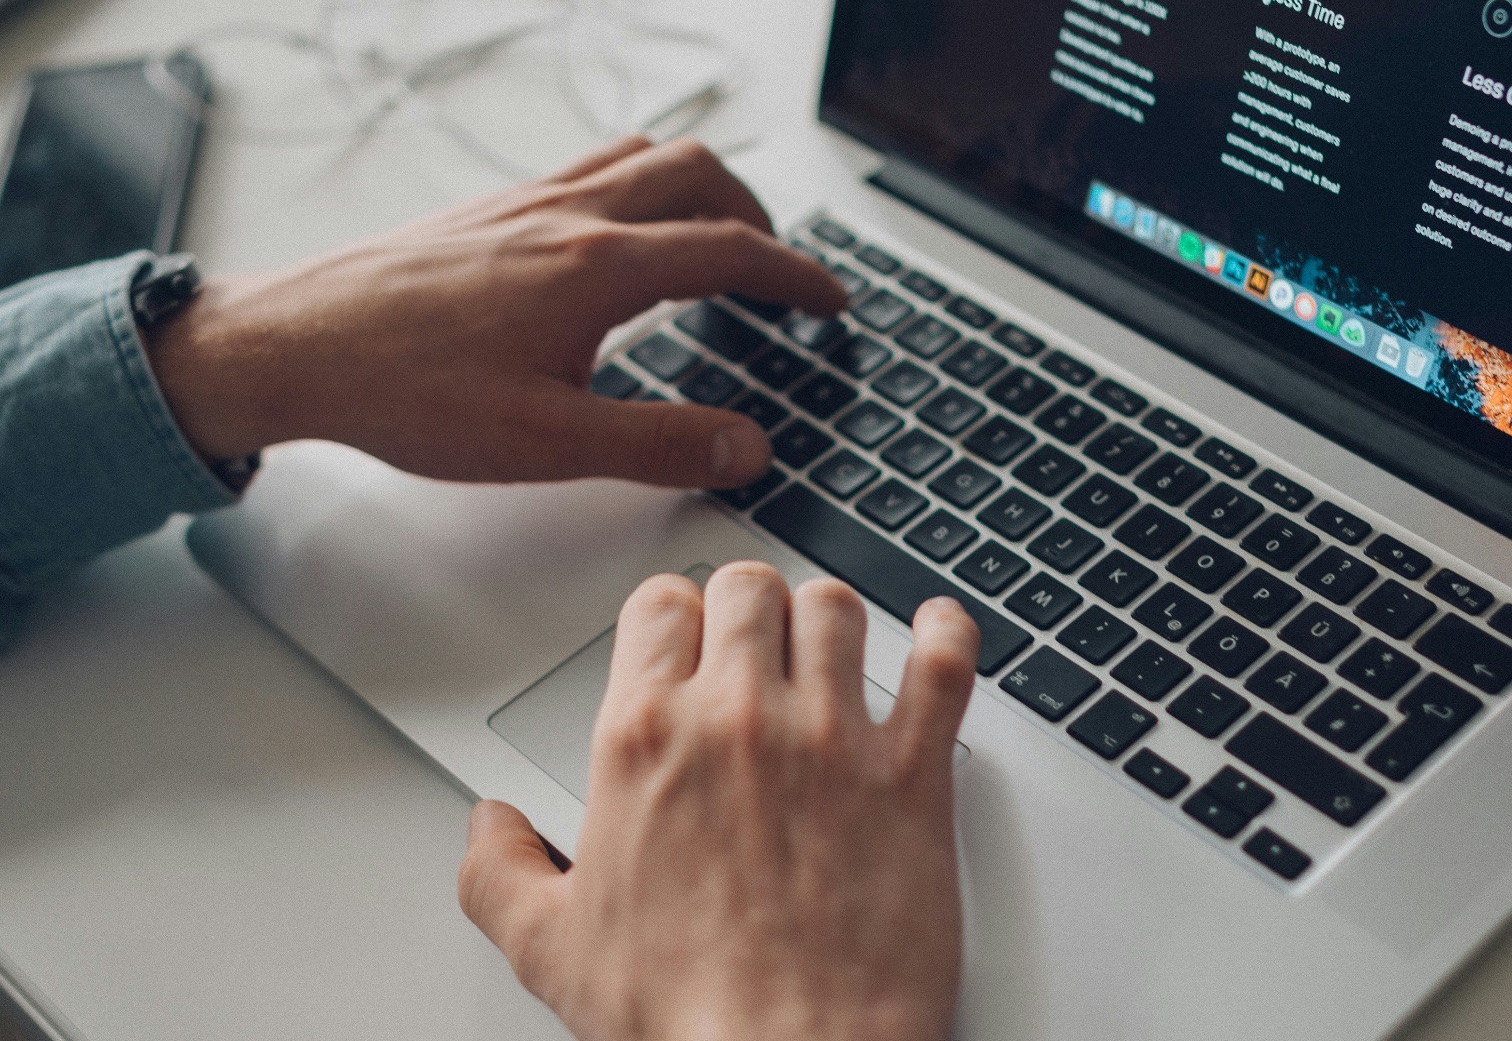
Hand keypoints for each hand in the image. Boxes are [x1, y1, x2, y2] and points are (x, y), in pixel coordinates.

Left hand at [144, 137, 846, 487]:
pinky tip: (620, 237)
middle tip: (779, 268)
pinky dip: (639, 184)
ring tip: (718, 236)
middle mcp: (568, 215)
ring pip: (643, 156)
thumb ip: (660, 444)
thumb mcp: (548, 442)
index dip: (796, 275)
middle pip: (698, 174)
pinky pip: (590, 166)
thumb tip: (745, 448)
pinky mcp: (490, 209)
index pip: (730, 250)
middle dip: (758, 214)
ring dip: (701, 187)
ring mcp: (527, 202)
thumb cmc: (404, 391)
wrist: (293, 347)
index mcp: (597, 268)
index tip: (829, 301)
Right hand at [458, 564, 979, 1040]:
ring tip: (828, 643)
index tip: (682, 635)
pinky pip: (943, 664)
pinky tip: (934, 631)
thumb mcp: (551, 949)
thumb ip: (501, 872)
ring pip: (836, 609)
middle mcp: (740, 720)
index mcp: (648, 741)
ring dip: (829, 618)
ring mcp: (833, 738)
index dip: (672, 616)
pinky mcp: (913, 772)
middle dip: (747, 606)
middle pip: (748, 590)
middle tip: (753, 639)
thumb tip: (490, 829)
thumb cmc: (689, 1017)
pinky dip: (945, 634)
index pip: (659, 607)